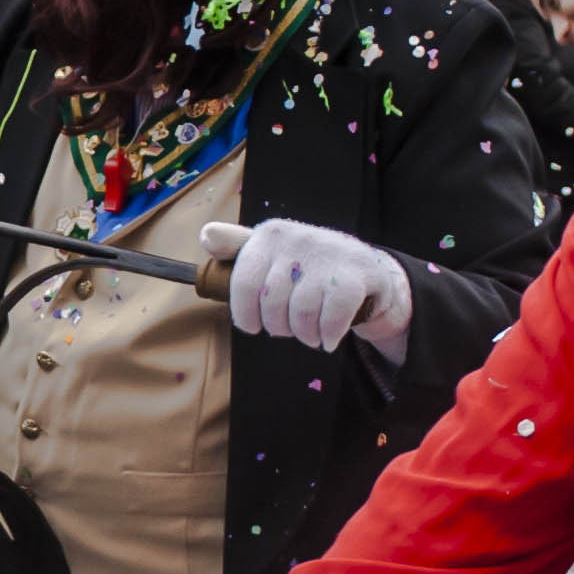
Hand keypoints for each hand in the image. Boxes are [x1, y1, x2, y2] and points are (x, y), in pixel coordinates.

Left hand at [197, 219, 413, 363]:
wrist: (367, 270)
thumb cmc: (308, 267)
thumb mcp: (272, 251)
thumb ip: (238, 247)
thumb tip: (206, 235)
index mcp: (271, 234)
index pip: (244, 282)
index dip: (245, 314)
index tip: (254, 325)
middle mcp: (298, 238)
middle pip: (272, 303)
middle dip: (278, 327)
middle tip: (288, 328)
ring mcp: (329, 255)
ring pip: (301, 313)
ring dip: (305, 335)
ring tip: (310, 333)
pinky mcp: (357, 275)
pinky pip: (332, 318)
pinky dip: (328, 336)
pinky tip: (329, 338)